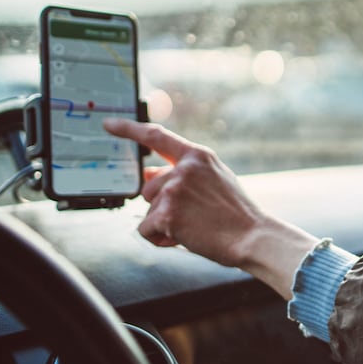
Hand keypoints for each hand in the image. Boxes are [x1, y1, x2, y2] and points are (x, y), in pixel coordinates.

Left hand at [103, 119, 316, 298]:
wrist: (253, 236)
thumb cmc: (236, 213)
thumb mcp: (215, 181)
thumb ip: (184, 173)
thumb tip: (148, 175)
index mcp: (198, 156)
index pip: (156, 135)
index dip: (128, 129)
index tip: (109, 124)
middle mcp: (184, 168)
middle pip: (148, 188)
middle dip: (161, 206)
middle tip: (193, 216)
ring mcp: (175, 190)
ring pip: (147, 210)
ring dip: (163, 223)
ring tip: (194, 227)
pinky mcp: (167, 213)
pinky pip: (146, 229)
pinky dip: (160, 239)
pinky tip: (185, 238)